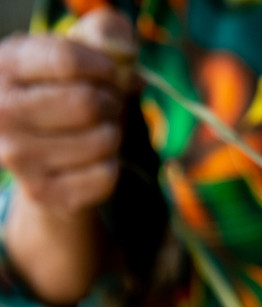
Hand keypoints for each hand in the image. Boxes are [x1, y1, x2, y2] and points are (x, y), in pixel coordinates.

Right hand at [0, 8, 135, 211]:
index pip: (68, 60)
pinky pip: (106, 175)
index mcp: (3, 67)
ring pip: (102, 141)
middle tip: (107, 106)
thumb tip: (126, 54)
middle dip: (112, 102)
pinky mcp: (42, 192)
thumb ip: (104, 36)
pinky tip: (91, 160)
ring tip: (97, 132)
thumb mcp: (72, 57)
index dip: (106, 67)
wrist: (38, 158)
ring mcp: (17, 157)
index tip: (113, 73)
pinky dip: (111, 165)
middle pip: (88, 103)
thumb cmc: (60, 96)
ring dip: (113, 135)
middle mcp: (0, 112)